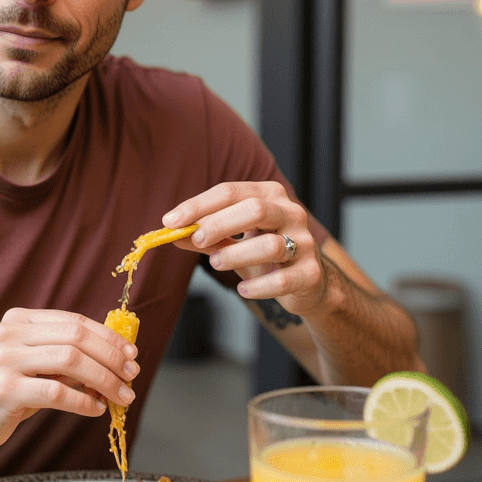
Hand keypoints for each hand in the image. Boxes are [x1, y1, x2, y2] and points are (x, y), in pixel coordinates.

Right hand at [0, 308, 139, 454]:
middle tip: (131, 376)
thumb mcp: (31, 365)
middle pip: (76, 338)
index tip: (131, 353)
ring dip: (104, 380)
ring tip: (121, 396)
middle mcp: (10, 334)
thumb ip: (63, 357)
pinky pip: (57, 393)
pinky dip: (84, 402)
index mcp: (18, 320)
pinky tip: (96, 409)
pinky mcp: (5, 391)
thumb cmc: (1, 391)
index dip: (107, 337)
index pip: (74, 321)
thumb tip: (115, 359)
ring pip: (71, 362)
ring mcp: (5, 361)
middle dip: (111, 357)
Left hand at [163, 181, 326, 317]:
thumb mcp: (233, 242)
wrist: (308, 283)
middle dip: (219, 224)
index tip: (171, 221)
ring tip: (217, 263)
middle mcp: (291, 213)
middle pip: (255, 209)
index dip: (198, 205)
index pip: (231, 191)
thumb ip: (205, 237)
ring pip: (270, 245)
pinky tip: (243, 290)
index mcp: (270, 196)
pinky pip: (282, 280)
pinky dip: (257, 287)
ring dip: (236, 255)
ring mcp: (305, 243)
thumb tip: (172, 234)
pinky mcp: (310, 274)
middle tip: (195, 239)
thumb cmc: (266, 256)